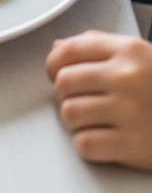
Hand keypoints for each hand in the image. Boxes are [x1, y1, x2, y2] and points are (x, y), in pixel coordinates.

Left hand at [47, 32, 151, 170]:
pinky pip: (85, 145)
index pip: (69, 51)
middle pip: (64, 83)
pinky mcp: (134, 145)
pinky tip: (103, 139)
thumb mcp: (139, 55)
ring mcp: (130, 111)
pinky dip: (88, 146)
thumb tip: (58, 49)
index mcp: (127, 51)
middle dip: (66, 95)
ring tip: (93, 120)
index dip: (53, 64)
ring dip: (76, 121)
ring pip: (70, 114)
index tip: (55, 74)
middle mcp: (127, 77)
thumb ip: (98, 46)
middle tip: (79, 100)